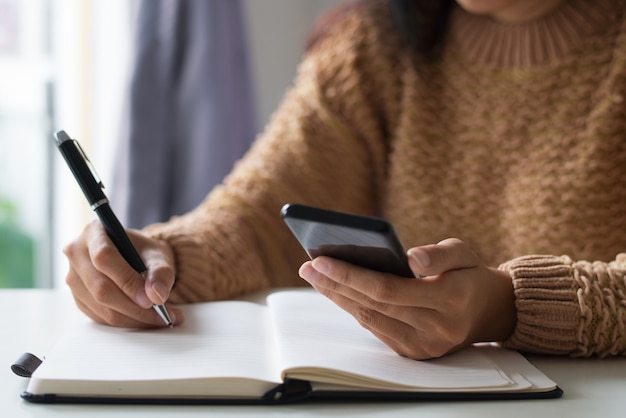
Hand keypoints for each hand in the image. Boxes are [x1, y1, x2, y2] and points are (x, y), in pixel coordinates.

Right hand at [63, 220, 183, 327]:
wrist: (136, 258)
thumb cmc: (144, 252)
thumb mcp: (158, 254)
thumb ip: (161, 272)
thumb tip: (157, 296)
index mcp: (94, 232)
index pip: (104, 258)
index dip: (127, 281)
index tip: (151, 301)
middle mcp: (77, 254)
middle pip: (100, 287)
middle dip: (134, 307)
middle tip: (164, 316)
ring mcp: (73, 278)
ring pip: (101, 307)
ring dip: (134, 319)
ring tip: (162, 318)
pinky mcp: (78, 298)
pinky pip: (100, 317)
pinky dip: (126, 322)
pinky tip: (147, 320)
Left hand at [298, 238, 515, 358]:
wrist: (490, 312)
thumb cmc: (470, 275)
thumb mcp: (464, 253)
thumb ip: (439, 254)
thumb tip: (409, 257)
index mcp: (450, 299)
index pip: (387, 289)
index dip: (350, 275)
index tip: (320, 260)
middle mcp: (437, 329)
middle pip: (372, 306)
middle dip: (335, 285)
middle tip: (308, 267)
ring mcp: (425, 346)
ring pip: (370, 320)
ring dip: (339, 298)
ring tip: (316, 277)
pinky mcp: (415, 353)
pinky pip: (376, 329)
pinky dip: (354, 309)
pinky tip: (338, 292)